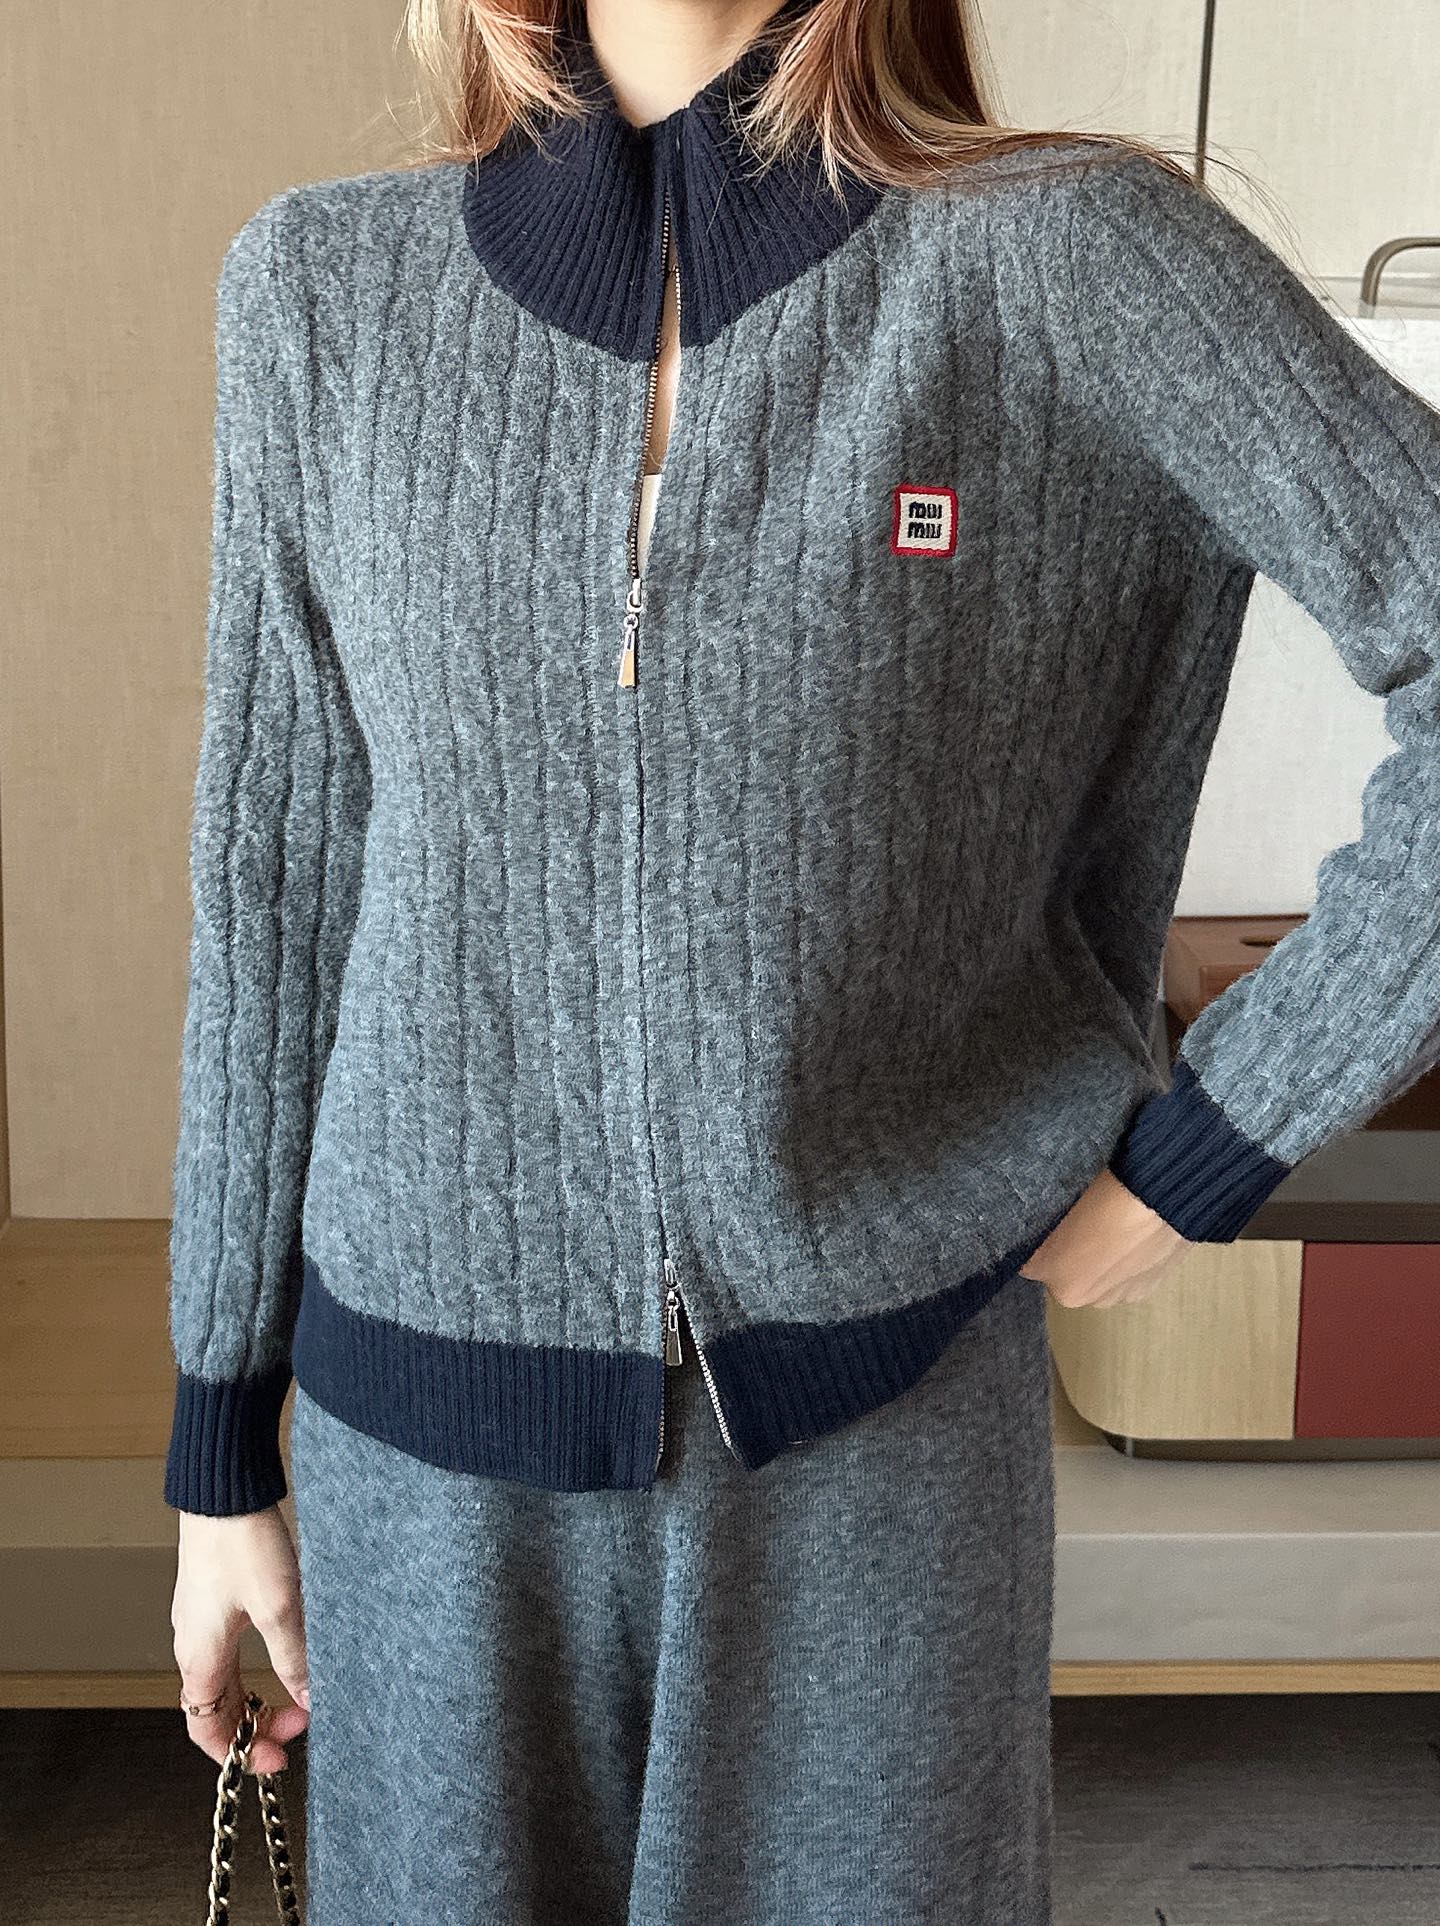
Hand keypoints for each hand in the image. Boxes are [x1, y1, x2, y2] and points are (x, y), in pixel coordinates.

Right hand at [171, 1505, 309, 1772]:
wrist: (223, 1488)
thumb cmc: (241, 1542)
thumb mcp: (279, 1608)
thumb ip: (296, 1658)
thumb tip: (312, 1700)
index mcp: (199, 1656)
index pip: (207, 1730)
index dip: (240, 1754)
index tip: (278, 1761)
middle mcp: (192, 1643)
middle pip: (218, 1708)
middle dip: (257, 1726)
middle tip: (302, 1725)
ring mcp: (201, 1620)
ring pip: (226, 1679)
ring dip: (259, 1696)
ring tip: (300, 1695)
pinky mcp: (215, 1597)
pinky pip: (230, 1651)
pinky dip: (256, 1667)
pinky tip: (286, 1655)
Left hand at [1019, 1167, 1193, 1307]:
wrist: (1160, 1196)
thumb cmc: (1103, 1189)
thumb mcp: (1054, 1195)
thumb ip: (1039, 1218)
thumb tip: (1033, 1222)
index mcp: (1048, 1272)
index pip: (1032, 1260)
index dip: (1042, 1240)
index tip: (1053, 1221)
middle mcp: (1079, 1296)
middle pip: (1066, 1273)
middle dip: (1072, 1253)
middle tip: (1089, 1219)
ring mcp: (1116, 1297)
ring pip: (1098, 1277)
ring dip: (1102, 1260)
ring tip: (1116, 1225)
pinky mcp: (1147, 1291)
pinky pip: (1126, 1278)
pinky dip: (1128, 1262)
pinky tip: (1136, 1236)